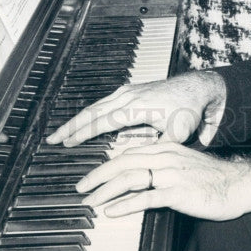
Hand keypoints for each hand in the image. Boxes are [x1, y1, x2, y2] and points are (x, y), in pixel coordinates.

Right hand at [45, 70, 226, 147]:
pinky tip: (84, 123)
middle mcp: (128, 96)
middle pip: (92, 111)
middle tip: (52, 139)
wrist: (198, 88)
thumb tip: (137, 162)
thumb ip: (155, 149)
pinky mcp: (131, 91)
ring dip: (78, 120)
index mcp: (136, 107)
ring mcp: (128, 92)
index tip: (66, 143)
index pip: (102, 121)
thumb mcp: (176, 135)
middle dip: (71, 125)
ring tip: (62, 134)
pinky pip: (105, 103)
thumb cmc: (188, 111)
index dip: (83, 133)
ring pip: (96, 106)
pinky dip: (91, 114)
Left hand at [75, 140, 250, 221]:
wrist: (238, 184)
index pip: (128, 153)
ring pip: (130, 177)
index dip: (106, 165)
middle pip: (123, 162)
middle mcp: (166, 157)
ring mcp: (171, 174)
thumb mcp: (184, 164)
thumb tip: (139, 177)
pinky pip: (146, 197)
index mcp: (166, 148)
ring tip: (90, 201)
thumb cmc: (212, 178)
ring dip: (105, 190)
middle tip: (80, 188)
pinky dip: (125, 204)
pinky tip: (112, 211)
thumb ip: (162, 166)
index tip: (91, 177)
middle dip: (97, 175)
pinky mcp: (177, 192)